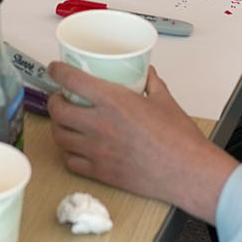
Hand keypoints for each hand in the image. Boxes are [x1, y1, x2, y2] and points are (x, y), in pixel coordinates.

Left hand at [48, 63, 237, 223]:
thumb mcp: (164, 100)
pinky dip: (68, 152)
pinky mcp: (101, 172)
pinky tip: (75, 147)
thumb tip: (145, 72)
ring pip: (59, 136)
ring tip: (65, 122)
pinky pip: (71, 162)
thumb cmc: (179, 138)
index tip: (55, 69)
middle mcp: (99, 124)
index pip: (72, 80)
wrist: (187, 172)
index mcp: (113, 101)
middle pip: (58, 110)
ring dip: (58, 126)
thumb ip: (150, 83)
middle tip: (61, 98)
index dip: (57, 71)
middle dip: (55, 101)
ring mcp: (97, 150)